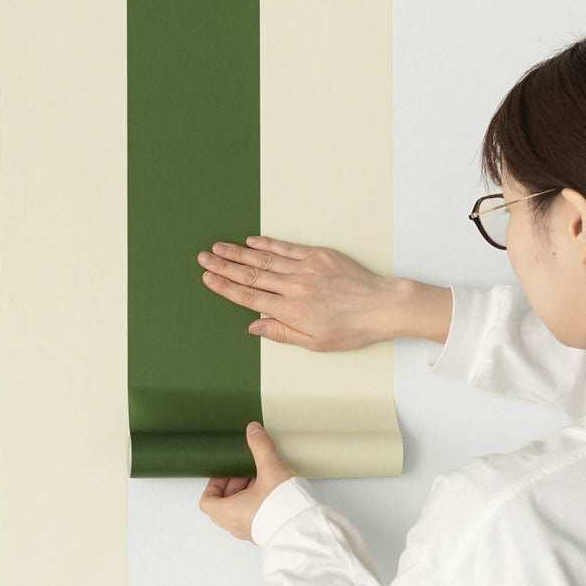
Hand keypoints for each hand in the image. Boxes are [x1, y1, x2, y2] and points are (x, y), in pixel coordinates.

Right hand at [196, 236, 396, 350]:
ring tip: (218, 247)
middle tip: (203, 257)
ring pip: (264, 260)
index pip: (249, 297)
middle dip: (223, 266)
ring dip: (238, 253)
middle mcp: (294, 288)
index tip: (208, 278)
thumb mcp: (315, 343)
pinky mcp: (319, 255)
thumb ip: (281, 333)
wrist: (382, 306)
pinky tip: (251, 241)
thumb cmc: (351, 329)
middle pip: (251, 275)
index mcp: (291, 311)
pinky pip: (287, 249)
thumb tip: (254, 326)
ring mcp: (306, 269)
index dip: (225, 287)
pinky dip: (267, 245)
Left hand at [198, 421, 295, 542]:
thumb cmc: (281, 508)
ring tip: (263, 480)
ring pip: (239, 511)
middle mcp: (236, 525)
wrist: (303, 533)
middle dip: (235, 485)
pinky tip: (273, 493)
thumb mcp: (269, 470)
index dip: (214, 485)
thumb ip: (261, 448)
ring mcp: (250, 532)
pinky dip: (259, 504)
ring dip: (247, 494)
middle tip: (247, 473)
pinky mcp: (265, 534)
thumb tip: (253, 430)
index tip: (227, 473)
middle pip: (223, 504)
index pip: (207, 501)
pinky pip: (254, 518)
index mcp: (228, 512)